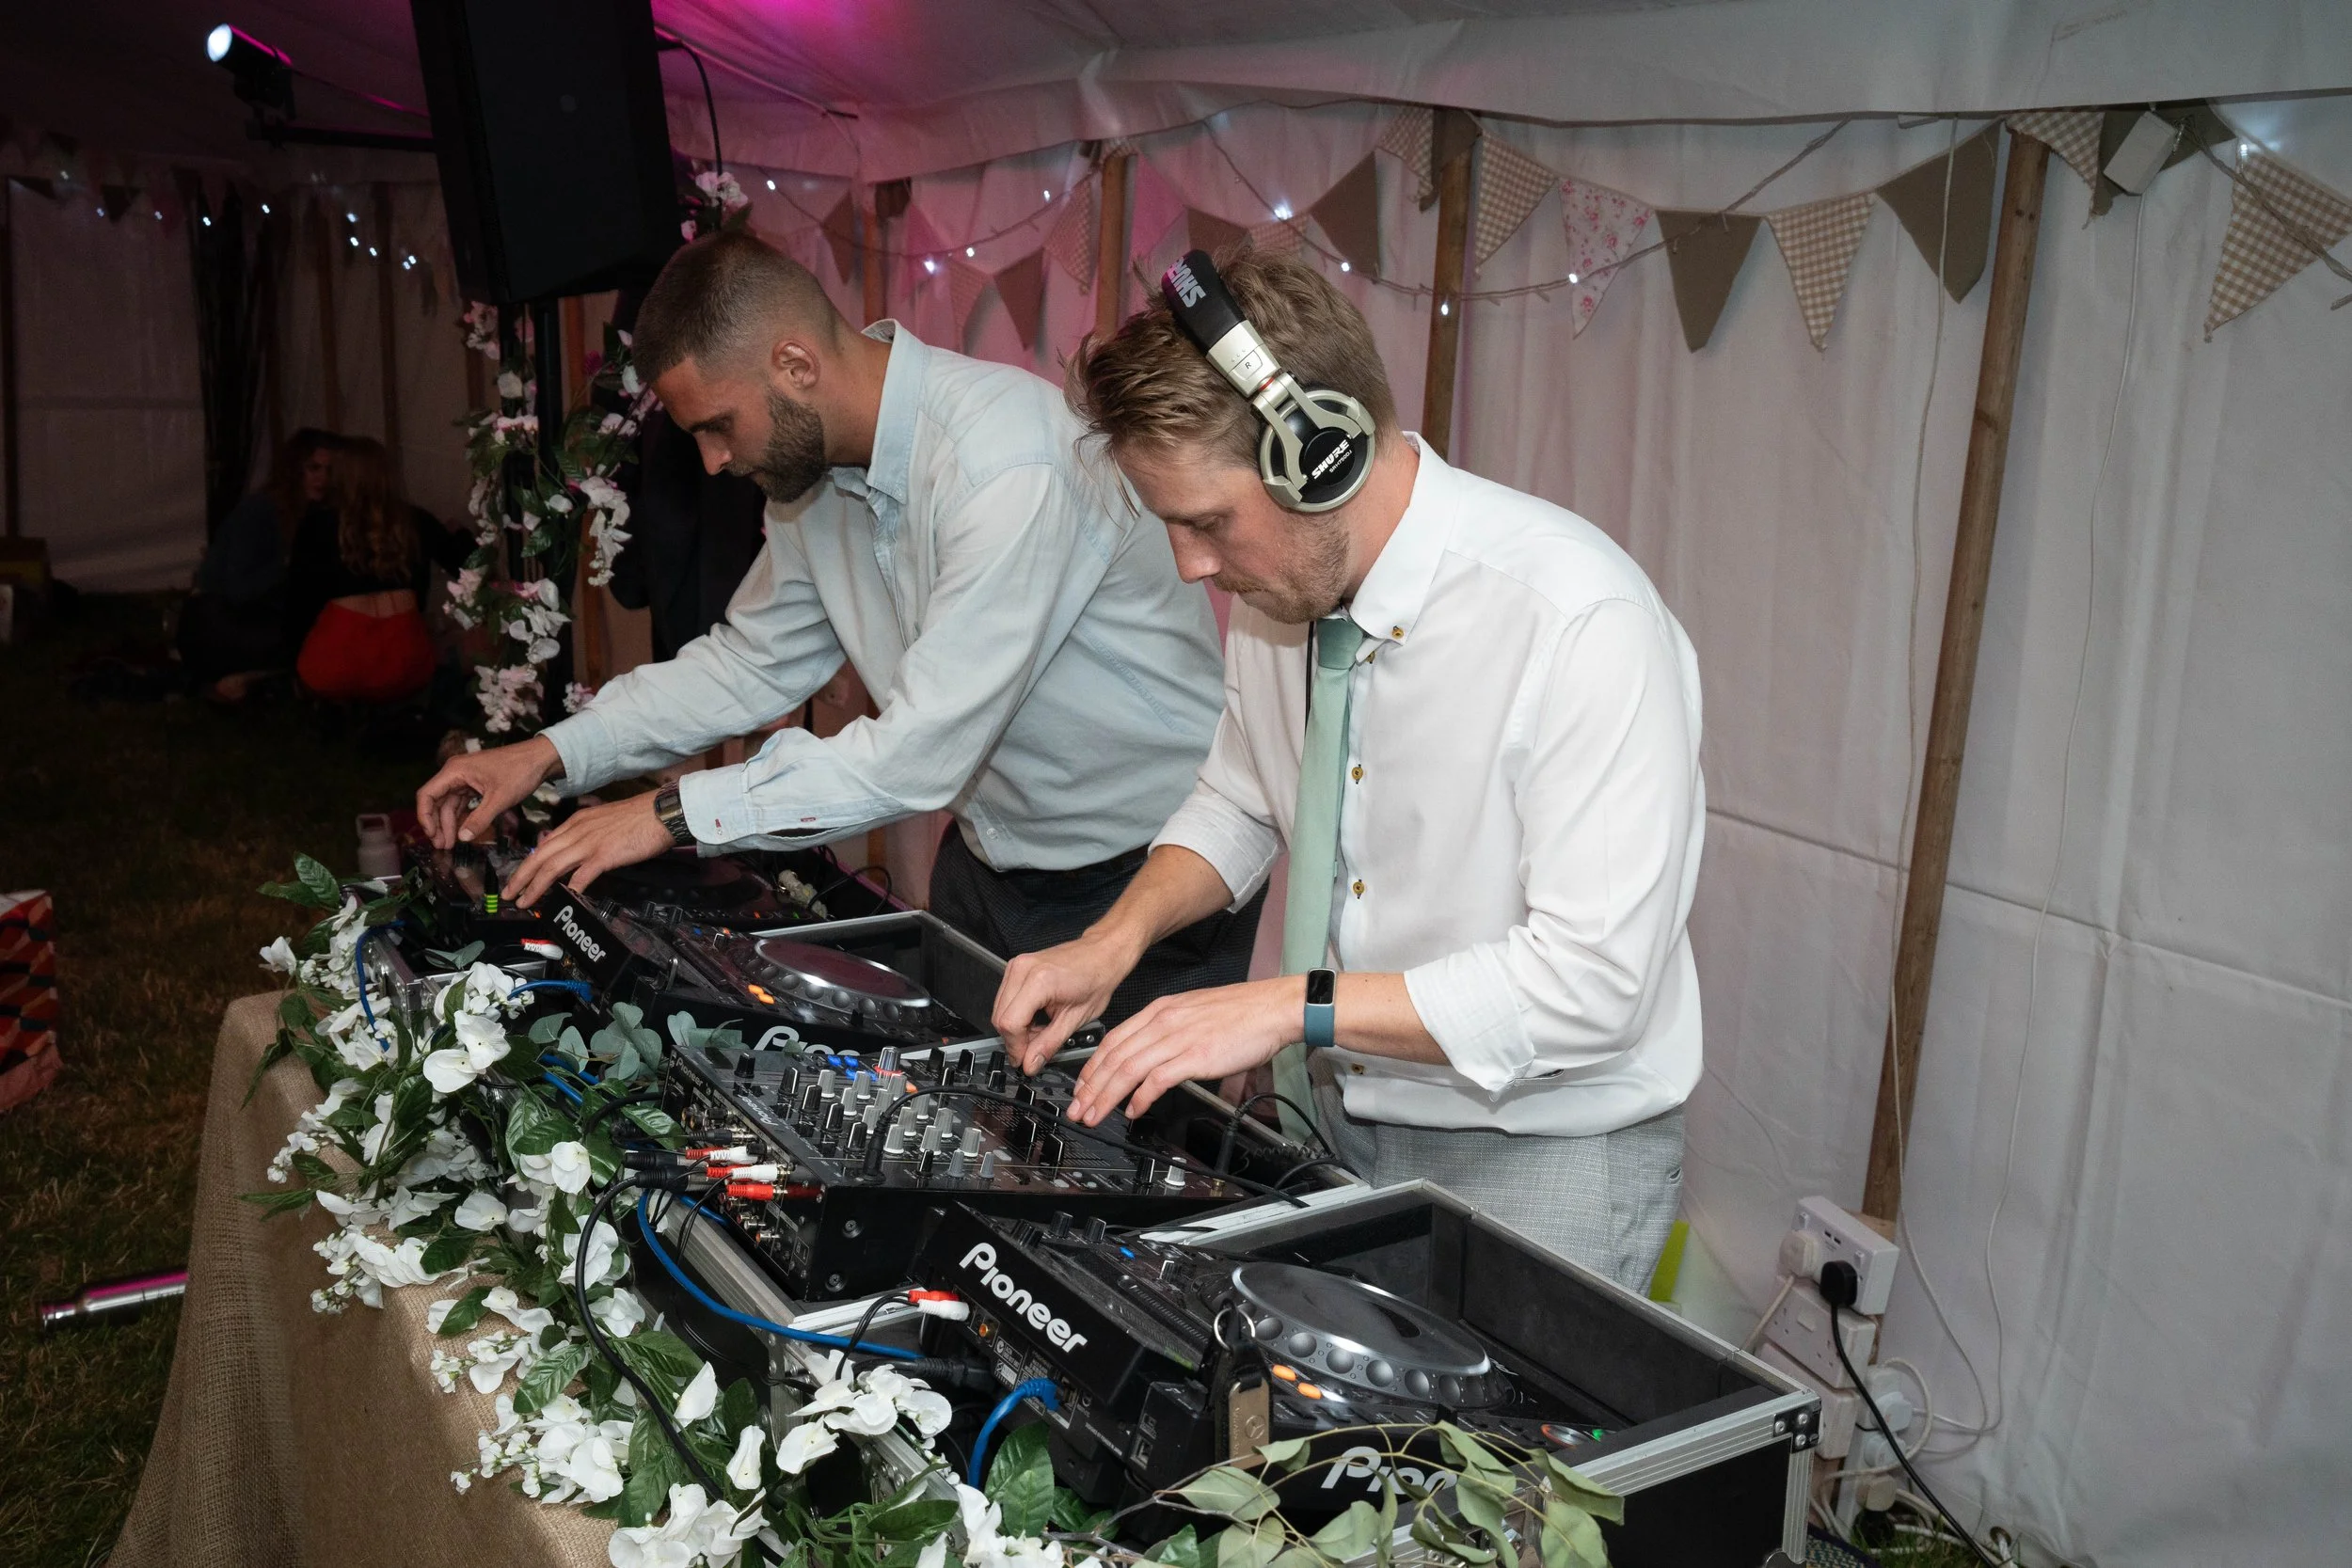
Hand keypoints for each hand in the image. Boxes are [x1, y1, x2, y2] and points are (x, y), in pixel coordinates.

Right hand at [416, 737, 560, 849]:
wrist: (540, 758)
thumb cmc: (520, 772)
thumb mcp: (499, 799)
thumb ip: (479, 820)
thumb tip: (462, 838)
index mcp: (455, 771)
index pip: (427, 795)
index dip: (425, 817)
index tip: (432, 836)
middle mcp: (456, 773)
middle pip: (437, 801)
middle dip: (438, 824)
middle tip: (442, 846)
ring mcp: (466, 778)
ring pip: (450, 803)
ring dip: (449, 823)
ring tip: (450, 844)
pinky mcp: (476, 783)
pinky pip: (462, 802)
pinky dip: (461, 817)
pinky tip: (462, 832)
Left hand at [502, 794, 674, 907]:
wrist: (660, 811)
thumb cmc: (638, 817)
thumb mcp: (603, 821)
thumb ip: (586, 835)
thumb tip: (576, 853)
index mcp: (576, 822)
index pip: (544, 845)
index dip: (528, 864)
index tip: (519, 878)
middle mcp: (577, 831)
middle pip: (541, 856)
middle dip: (521, 877)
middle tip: (509, 894)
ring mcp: (589, 843)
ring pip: (552, 866)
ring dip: (535, 886)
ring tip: (525, 901)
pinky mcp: (604, 855)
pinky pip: (581, 875)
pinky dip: (570, 889)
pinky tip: (564, 899)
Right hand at [994, 931, 1138, 1073]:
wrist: (1102, 953)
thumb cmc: (1097, 977)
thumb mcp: (1076, 1018)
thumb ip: (1049, 1044)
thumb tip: (1030, 1063)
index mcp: (1040, 981)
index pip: (1010, 1023)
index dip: (1016, 1047)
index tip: (1024, 1060)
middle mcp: (1023, 969)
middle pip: (1000, 1017)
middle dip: (1015, 1039)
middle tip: (1034, 1050)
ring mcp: (1017, 965)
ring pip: (1000, 1009)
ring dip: (1015, 1028)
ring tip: (1039, 1033)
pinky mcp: (1016, 967)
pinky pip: (1005, 999)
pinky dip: (1016, 1015)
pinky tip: (1035, 1020)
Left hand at [1066, 976, 1304, 1125]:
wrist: (1271, 1008)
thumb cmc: (1240, 1012)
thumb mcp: (1193, 1012)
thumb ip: (1169, 1031)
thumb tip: (1153, 1057)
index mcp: (1160, 1010)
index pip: (1114, 1039)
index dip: (1093, 1066)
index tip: (1083, 1085)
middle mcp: (1163, 1021)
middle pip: (1114, 1056)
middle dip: (1090, 1087)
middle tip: (1078, 1108)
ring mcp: (1177, 1038)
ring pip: (1128, 1069)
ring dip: (1106, 1096)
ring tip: (1095, 1115)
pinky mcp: (1195, 1056)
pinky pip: (1157, 1080)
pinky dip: (1140, 1098)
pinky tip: (1133, 1111)